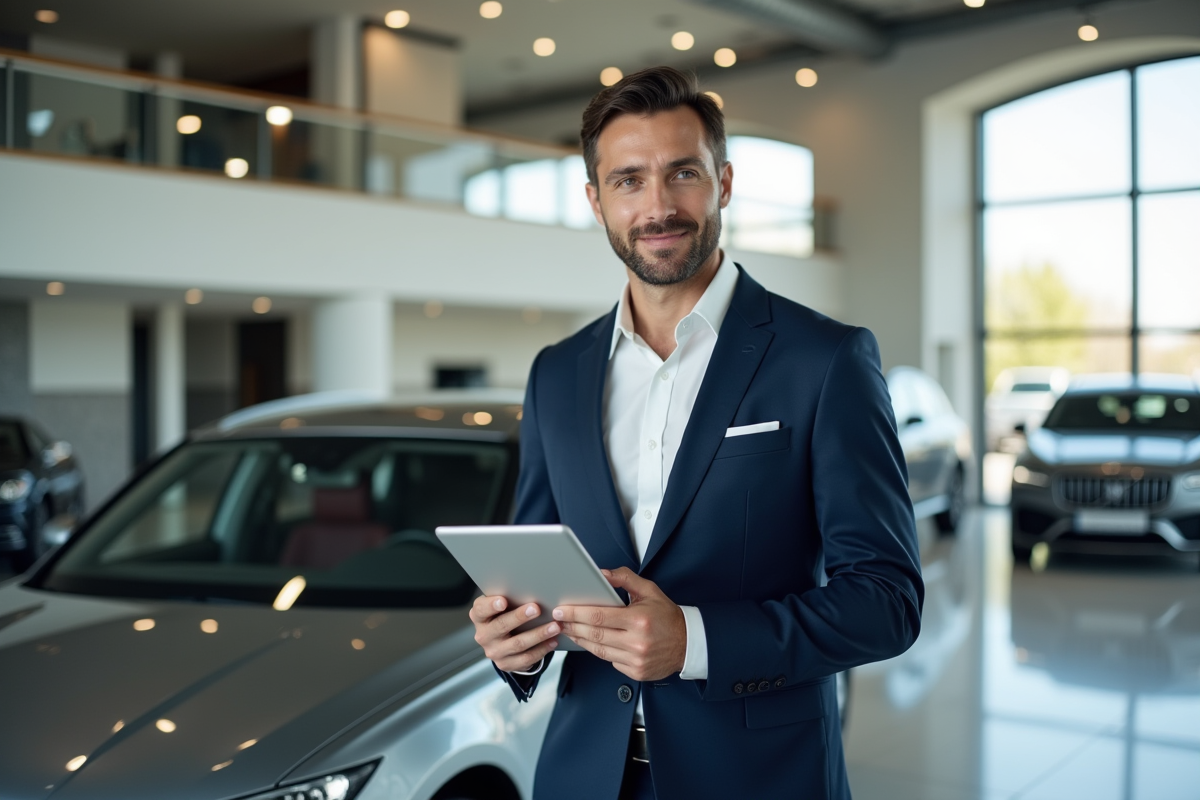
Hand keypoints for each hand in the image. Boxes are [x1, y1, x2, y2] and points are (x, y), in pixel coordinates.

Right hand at [469, 595, 559, 672]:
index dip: (491, 605)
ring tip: (554, 626)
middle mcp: (483, 635)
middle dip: (520, 617)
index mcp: (479, 617)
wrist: (502, 642)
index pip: (481, 610)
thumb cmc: (504, 615)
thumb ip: (508, 597)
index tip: (503, 601)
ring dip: (538, 634)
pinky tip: (553, 641)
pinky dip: (542, 649)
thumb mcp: (500, 606)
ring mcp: (494, 652)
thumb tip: (531, 588)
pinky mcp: (506, 664)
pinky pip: (526, 658)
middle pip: (501, 626)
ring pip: (518, 644)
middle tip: (536, 608)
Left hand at [554, 567, 685, 681]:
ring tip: (569, 630)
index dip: (576, 613)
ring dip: (580, 640)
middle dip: (572, 626)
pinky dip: (598, 651)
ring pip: (599, 650)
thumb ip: (625, 579)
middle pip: (594, 634)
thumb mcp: (649, 591)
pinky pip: (610, 661)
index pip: (598, 616)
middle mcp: (637, 642)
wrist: (688, 644)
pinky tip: (590, 642)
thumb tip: (601, 573)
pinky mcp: (636, 672)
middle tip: (558, 620)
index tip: (561, 609)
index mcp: (639, 620)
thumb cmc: (668, 616)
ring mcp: (636, 660)